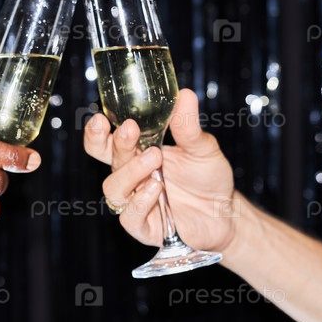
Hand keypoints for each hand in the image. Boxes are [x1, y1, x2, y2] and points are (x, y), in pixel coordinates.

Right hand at [83, 88, 235, 253]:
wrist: (225, 214)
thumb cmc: (207, 178)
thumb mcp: (201, 147)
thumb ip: (188, 125)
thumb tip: (184, 95)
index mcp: (136, 153)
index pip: (105, 141)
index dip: (96, 132)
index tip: (101, 118)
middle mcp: (130, 176)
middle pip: (104, 159)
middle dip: (112, 143)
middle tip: (130, 130)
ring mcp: (134, 201)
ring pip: (113, 187)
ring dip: (131, 171)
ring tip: (155, 159)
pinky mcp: (144, 226)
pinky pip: (129, 216)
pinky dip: (140, 201)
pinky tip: (156, 188)